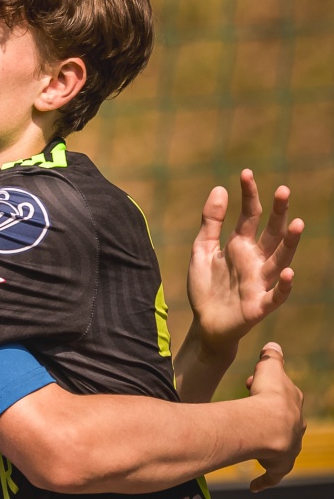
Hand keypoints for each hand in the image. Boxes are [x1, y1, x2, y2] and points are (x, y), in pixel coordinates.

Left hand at [187, 170, 303, 356]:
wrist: (204, 324)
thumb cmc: (206, 287)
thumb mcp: (202, 250)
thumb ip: (210, 223)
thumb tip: (219, 188)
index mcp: (240, 245)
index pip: (249, 215)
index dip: (249, 195)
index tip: (246, 173)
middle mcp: (255, 260)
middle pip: (271, 233)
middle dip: (278, 213)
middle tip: (284, 190)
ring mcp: (259, 281)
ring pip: (279, 259)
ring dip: (289, 243)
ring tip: (297, 223)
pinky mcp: (259, 304)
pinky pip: (276, 295)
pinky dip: (284, 285)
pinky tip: (288, 272)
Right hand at [245, 342, 304, 492]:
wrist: (269, 424)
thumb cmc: (268, 395)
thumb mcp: (269, 367)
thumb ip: (272, 356)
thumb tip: (273, 345)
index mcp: (293, 403)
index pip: (284, 395)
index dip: (268, 389)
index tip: (251, 385)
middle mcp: (295, 426)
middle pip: (284, 421)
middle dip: (269, 416)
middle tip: (249, 409)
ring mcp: (289, 447)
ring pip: (281, 447)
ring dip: (269, 446)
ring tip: (254, 444)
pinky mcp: (279, 466)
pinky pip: (272, 475)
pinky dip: (264, 480)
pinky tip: (255, 486)